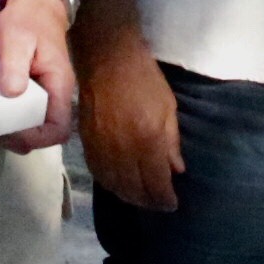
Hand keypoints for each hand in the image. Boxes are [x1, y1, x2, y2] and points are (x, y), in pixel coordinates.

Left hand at [0, 0, 79, 151]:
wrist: (32, 3)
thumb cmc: (27, 19)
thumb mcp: (17, 39)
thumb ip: (15, 66)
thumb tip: (13, 94)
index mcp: (59, 86)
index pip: (59, 129)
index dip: (37, 139)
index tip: (10, 133)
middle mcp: (55, 95)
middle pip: (44, 133)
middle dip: (19, 138)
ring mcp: (43, 93)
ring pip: (33, 125)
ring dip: (11, 130)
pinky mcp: (30, 90)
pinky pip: (22, 112)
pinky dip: (6, 118)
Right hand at [78, 27, 182, 211]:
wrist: (107, 58)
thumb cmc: (144, 79)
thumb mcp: (168, 108)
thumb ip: (172, 142)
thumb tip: (176, 170)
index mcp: (147, 140)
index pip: (156, 182)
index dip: (165, 199)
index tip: (172, 204)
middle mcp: (122, 149)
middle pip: (134, 189)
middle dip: (148, 201)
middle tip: (158, 205)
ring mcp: (101, 147)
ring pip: (114, 185)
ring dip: (129, 196)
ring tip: (141, 198)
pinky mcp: (87, 142)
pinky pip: (98, 172)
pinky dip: (110, 184)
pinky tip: (119, 184)